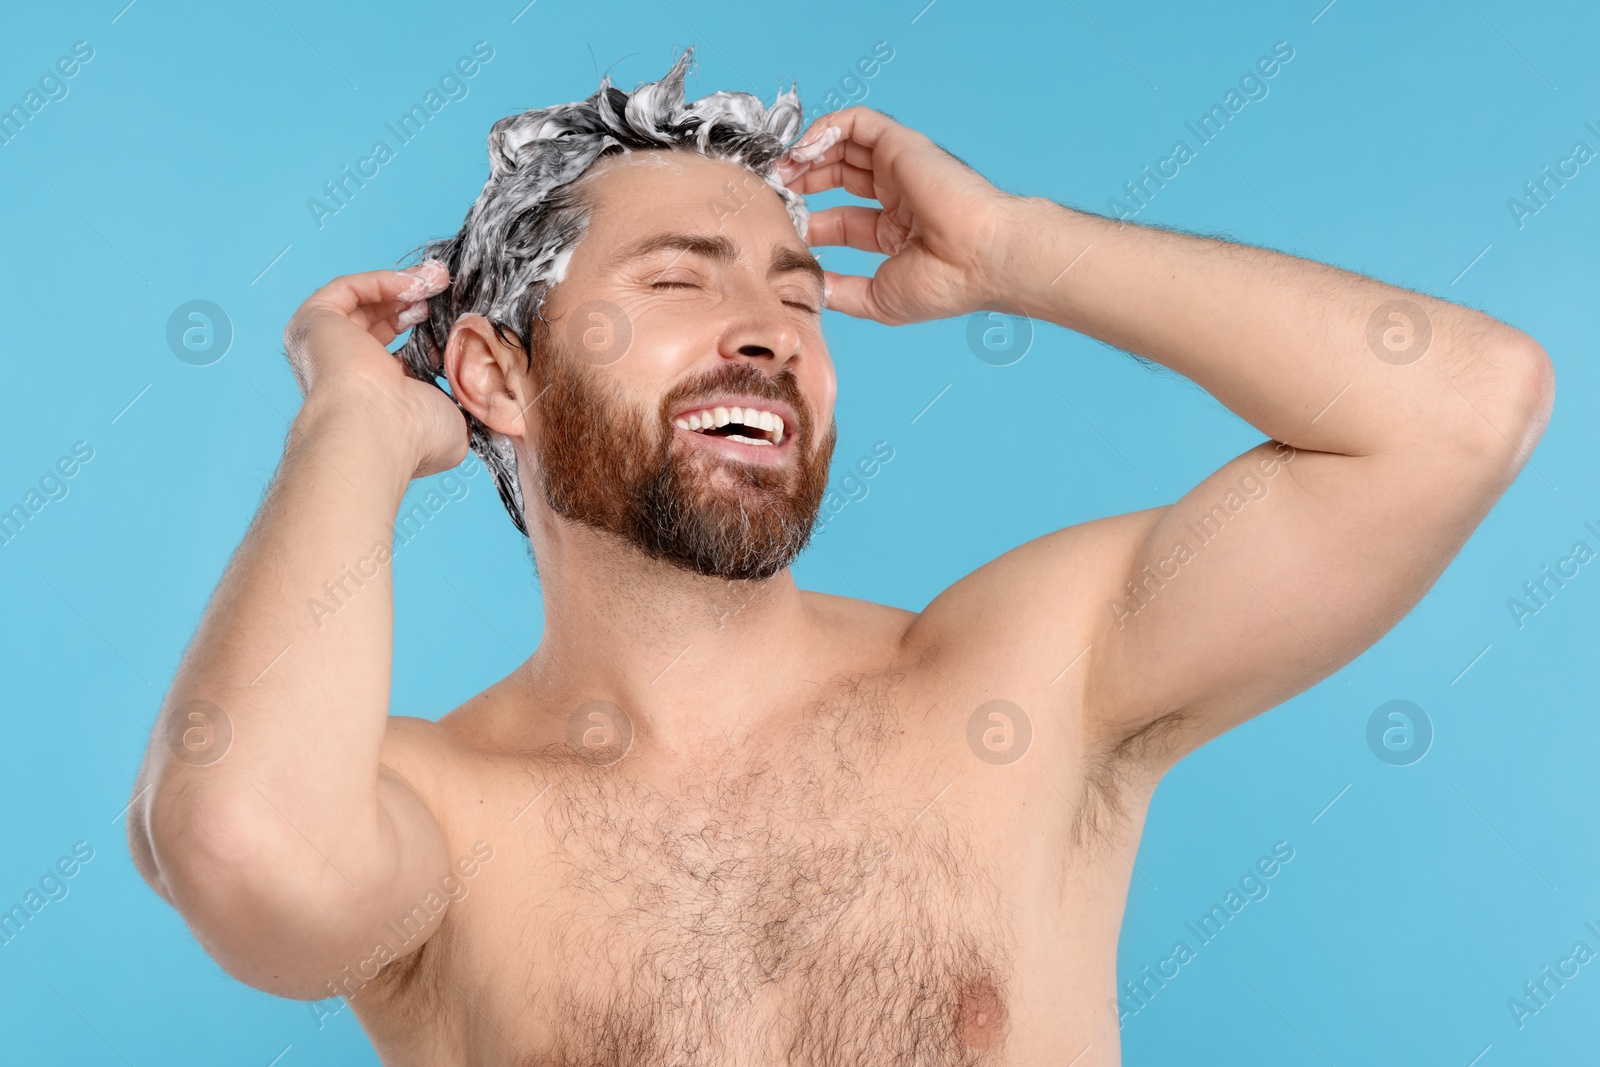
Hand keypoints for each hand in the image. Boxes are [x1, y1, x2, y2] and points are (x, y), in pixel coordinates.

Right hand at [282, 262, 467, 477]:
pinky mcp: (315, 321)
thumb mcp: (455, 419)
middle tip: (446, 287)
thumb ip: (464, 401)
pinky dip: (384, 281)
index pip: (396, 355)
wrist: (377, 429)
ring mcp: (326, 345)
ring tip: (439, 278)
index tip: (457, 318)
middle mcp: (343, 372)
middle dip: (416, 301)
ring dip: (405, 285)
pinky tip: (416, 285)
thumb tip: (482, 393)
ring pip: (364, 302)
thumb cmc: (415, 435)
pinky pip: (349, 289)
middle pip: (379, 322)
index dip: (427, 333)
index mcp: (372, 398)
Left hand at [776, 106, 1025, 324]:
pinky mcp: (901, 145)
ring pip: (843, 145)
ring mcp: (900, 169)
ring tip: (780, 170)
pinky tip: (803, 151)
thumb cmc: (944, 284)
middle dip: (801, 182)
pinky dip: (826, 128)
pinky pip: (857, 122)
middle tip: (772, 193)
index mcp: (896, 232)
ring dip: (806, 154)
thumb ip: (841, 291)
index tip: (780, 229)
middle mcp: (898, 196)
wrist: (980, 258)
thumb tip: (810, 289)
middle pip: (836, 177)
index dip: (808, 221)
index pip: (839, 220)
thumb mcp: (878, 299)